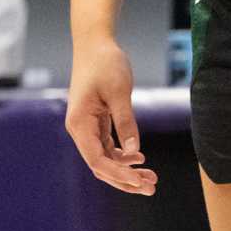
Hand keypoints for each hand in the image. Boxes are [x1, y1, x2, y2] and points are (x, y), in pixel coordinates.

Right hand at [65, 37, 155, 194]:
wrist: (95, 43)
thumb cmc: (105, 63)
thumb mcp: (119, 91)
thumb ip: (126, 121)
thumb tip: (135, 150)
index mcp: (79, 124)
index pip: (97, 161)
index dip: (118, 174)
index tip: (139, 181)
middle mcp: (80, 129)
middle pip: (101, 166)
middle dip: (125, 179)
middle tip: (151, 187)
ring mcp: (87, 127)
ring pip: (106, 159)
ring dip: (127, 170)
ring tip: (151, 178)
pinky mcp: (96, 122)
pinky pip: (108, 147)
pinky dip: (124, 155)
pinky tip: (140, 159)